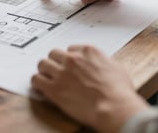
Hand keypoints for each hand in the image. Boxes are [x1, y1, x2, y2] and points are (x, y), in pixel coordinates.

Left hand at [31, 45, 148, 131]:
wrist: (115, 108)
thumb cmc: (120, 92)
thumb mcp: (116, 68)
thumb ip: (103, 61)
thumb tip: (101, 64)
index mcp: (88, 51)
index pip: (71, 49)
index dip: (70, 58)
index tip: (70, 66)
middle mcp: (72, 59)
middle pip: (54, 53)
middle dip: (55, 61)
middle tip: (56, 70)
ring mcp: (62, 73)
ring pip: (42, 64)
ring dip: (44, 70)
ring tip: (46, 77)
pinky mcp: (54, 89)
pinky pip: (36, 80)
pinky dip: (37, 83)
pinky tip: (40, 87)